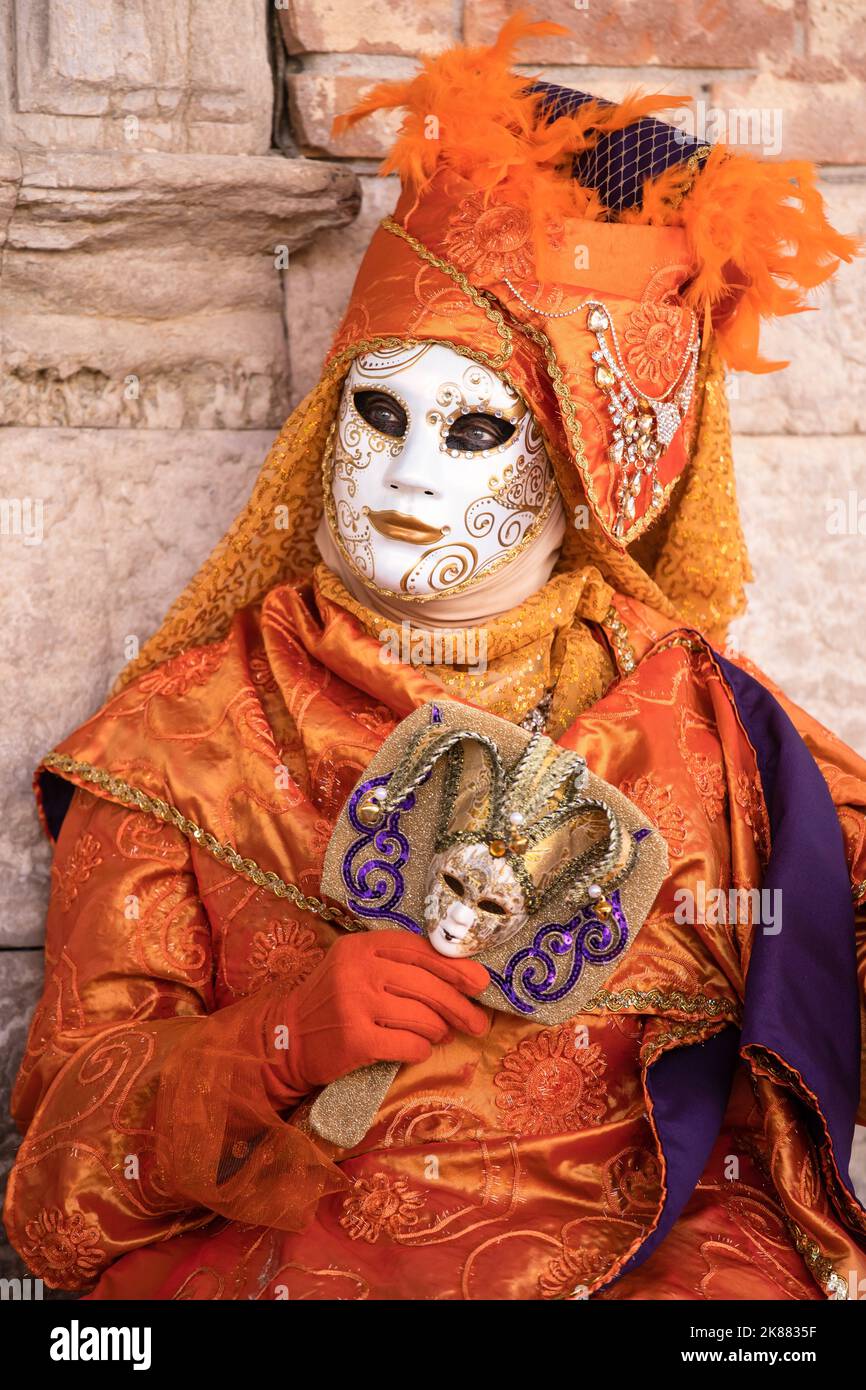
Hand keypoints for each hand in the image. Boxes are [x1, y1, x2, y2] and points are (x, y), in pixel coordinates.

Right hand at [267, 929, 489, 1096]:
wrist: (286, 1037)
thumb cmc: (333, 1001)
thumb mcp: (357, 968)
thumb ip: (397, 965)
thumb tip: (460, 978)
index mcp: (361, 946)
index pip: (419, 950)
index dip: (454, 965)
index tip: (479, 982)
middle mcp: (358, 970)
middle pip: (427, 985)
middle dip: (459, 1005)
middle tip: (477, 1022)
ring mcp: (355, 1005)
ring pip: (422, 1017)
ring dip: (440, 1030)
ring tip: (442, 1034)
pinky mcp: (355, 1040)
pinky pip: (409, 1046)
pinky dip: (421, 1050)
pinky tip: (418, 1050)